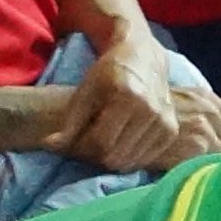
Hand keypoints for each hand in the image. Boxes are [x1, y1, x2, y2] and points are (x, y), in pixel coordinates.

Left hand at [54, 33, 220, 174]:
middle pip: (116, 157)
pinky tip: (122, 143)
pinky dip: (129, 157)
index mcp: (127, 97)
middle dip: (97, 156)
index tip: (77, 140)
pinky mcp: (170, 131)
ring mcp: (165, 122)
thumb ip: (69, 121)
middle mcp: (151, 111)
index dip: (84, 148)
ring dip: (113, 158)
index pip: (101, 144)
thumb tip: (49, 145)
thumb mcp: (85, 92)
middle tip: (90, 142)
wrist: (143, 58)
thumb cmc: (109, 72)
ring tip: (105, 141)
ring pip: (130, 162)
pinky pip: (145, 160)